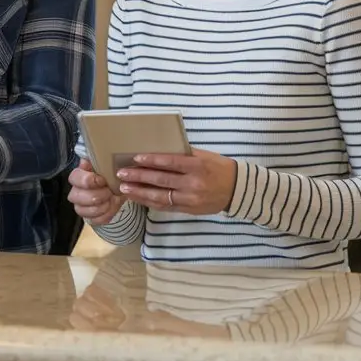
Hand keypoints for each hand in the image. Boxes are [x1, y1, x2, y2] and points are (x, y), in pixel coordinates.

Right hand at [67, 158, 124, 225]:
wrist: (116, 192)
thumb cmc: (108, 176)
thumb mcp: (105, 165)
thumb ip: (96, 161)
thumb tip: (86, 160)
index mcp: (77, 177)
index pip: (74, 178)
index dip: (89, 180)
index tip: (102, 180)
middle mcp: (75, 192)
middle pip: (78, 197)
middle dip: (98, 195)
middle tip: (110, 191)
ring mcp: (80, 207)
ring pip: (86, 210)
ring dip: (104, 205)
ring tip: (113, 199)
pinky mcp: (88, 218)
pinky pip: (95, 220)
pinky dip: (107, 214)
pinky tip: (112, 206)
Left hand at [115, 149, 236, 215]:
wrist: (238, 189)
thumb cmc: (219, 167)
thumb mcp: (203, 156)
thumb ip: (183, 154)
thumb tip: (158, 150)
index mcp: (197, 166)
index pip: (170, 162)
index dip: (152, 160)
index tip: (136, 158)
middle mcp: (193, 183)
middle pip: (161, 180)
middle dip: (139, 177)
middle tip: (122, 174)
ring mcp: (191, 199)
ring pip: (161, 197)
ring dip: (140, 193)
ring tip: (125, 188)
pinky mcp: (189, 210)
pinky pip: (166, 207)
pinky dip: (150, 202)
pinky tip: (138, 198)